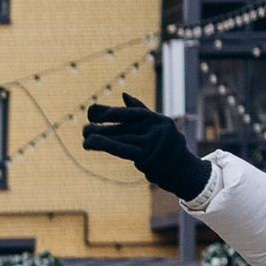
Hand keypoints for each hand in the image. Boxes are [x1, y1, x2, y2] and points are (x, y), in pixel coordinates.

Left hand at [83, 94, 213, 203]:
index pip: (129, 113)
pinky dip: (105, 145)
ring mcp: (152, 141)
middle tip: (84, 129)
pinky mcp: (147, 156)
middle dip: (101, 128)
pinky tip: (90, 143)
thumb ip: (140, 112)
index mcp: (156, 119)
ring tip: (85, 139)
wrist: (182, 170)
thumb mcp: (156, 127)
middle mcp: (154, 128)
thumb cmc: (166, 147)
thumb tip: (124, 95)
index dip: (109, 112)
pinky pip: (122, 149)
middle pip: (122, 127)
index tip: (91, 111)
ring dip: (100, 138)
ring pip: (120, 137)